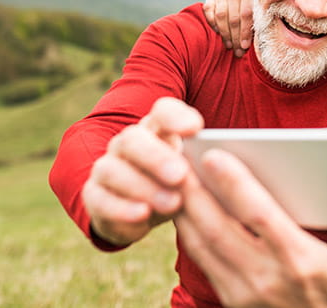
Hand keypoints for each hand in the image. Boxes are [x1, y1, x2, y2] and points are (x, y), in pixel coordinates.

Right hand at [82, 97, 203, 245]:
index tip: (197, 129)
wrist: (141, 212)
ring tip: (171, 203)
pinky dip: (122, 208)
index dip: (176, 116)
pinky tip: (142, 215)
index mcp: (156, 130)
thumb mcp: (194, 175)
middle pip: (134, 138)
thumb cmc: (176, 186)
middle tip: (181, 175)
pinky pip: (100, 198)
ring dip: (142, 186)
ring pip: (113, 169)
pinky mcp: (93, 195)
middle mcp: (128, 143)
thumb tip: (233, 167)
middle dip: (157, 156)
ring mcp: (107, 167)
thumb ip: (206, 166)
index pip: (162, 111)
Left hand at [175, 148, 326, 307]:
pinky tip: (181, 206)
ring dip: (184, 209)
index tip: (215, 155)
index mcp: (300, 261)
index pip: (258, 216)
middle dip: (194, 190)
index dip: (235, 184)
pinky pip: (200, 260)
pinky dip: (186, 231)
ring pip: (201, 244)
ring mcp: (244, 292)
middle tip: (178, 156)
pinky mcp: (230, 300)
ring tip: (173, 174)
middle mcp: (266, 278)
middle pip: (218, 226)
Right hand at [203, 0, 255, 56]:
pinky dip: (212, 23)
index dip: (245, 32)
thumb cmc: (251, 14)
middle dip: (235, 37)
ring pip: (221, 16)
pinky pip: (208, 11)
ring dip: (225, 33)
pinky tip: (218, 32)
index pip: (246, 15)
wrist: (239, 1)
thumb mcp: (256, 18)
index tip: (245, 46)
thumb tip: (248, 47)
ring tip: (229, 45)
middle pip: (234, 18)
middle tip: (237, 50)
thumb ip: (255, 28)